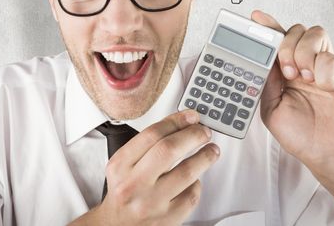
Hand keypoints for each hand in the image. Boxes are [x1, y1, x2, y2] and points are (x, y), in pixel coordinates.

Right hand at [71, 110, 219, 225]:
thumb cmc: (124, 192)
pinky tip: (196, 179)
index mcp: (122, 165)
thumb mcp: (123, 165)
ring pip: (187, 172)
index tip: (190, 117)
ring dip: (205, 157)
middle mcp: (134, 183)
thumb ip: (145, 146)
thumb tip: (180, 125)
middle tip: (204, 132)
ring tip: (212, 150)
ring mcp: (152, 203)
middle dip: (193, 135)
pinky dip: (197, 184)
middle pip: (170, 149)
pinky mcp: (167, 219)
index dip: (176, 121)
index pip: (152, 134)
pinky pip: (191, 195)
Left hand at [251, 10, 333, 175]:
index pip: (276, 41)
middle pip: (295, 30)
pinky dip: (324, 72)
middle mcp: (304, 64)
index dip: (267, 26)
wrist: (330, 155)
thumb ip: (266, 82)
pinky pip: (332, 56)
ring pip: (315, 33)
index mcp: (285, 72)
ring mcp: (324, 66)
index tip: (255, 17)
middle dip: (285, 45)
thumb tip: (262, 59)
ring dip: (304, 53)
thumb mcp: (271, 109)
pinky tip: (325, 89)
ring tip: (303, 78)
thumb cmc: (301, 136)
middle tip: (286, 72)